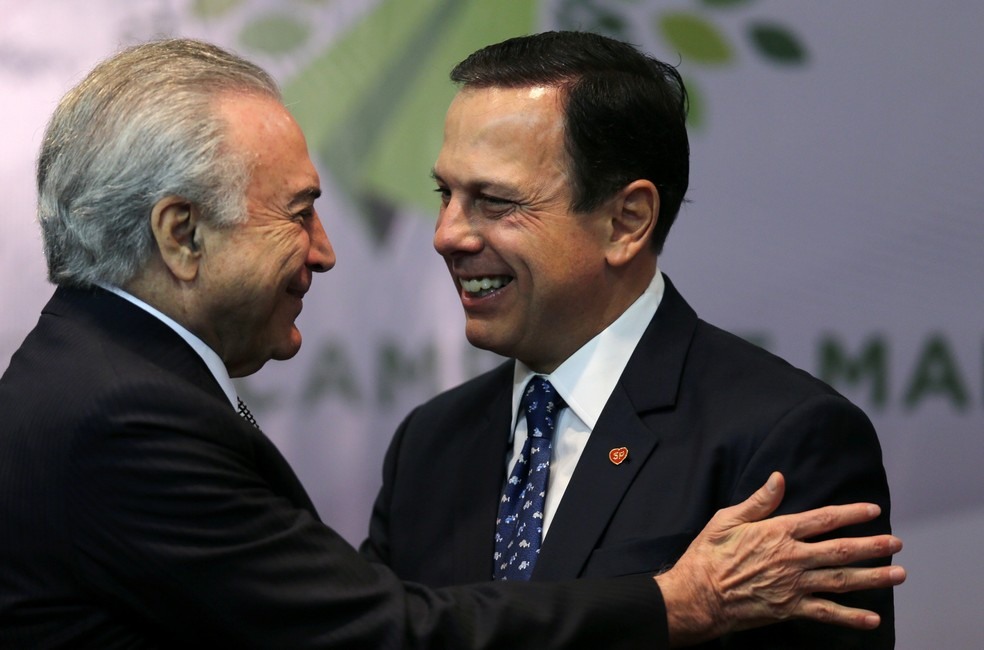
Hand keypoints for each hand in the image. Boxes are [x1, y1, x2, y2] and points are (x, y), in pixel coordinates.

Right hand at [654, 472, 904, 646]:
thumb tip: (779, 478)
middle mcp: (792, 557)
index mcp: (778, 532)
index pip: (823, 519)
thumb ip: (758, 501)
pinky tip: (873, 619)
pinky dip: (851, 617)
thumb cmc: (709, 554)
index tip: (872, 509)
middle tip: (898, 544)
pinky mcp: (789, 609)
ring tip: (898, 574)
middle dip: (873, 546)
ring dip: (873, 577)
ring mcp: (793, 585)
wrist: (698, 595)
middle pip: (841, 550)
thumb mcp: (727, 519)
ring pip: (841, 580)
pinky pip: (827, 613)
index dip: (850, 513)